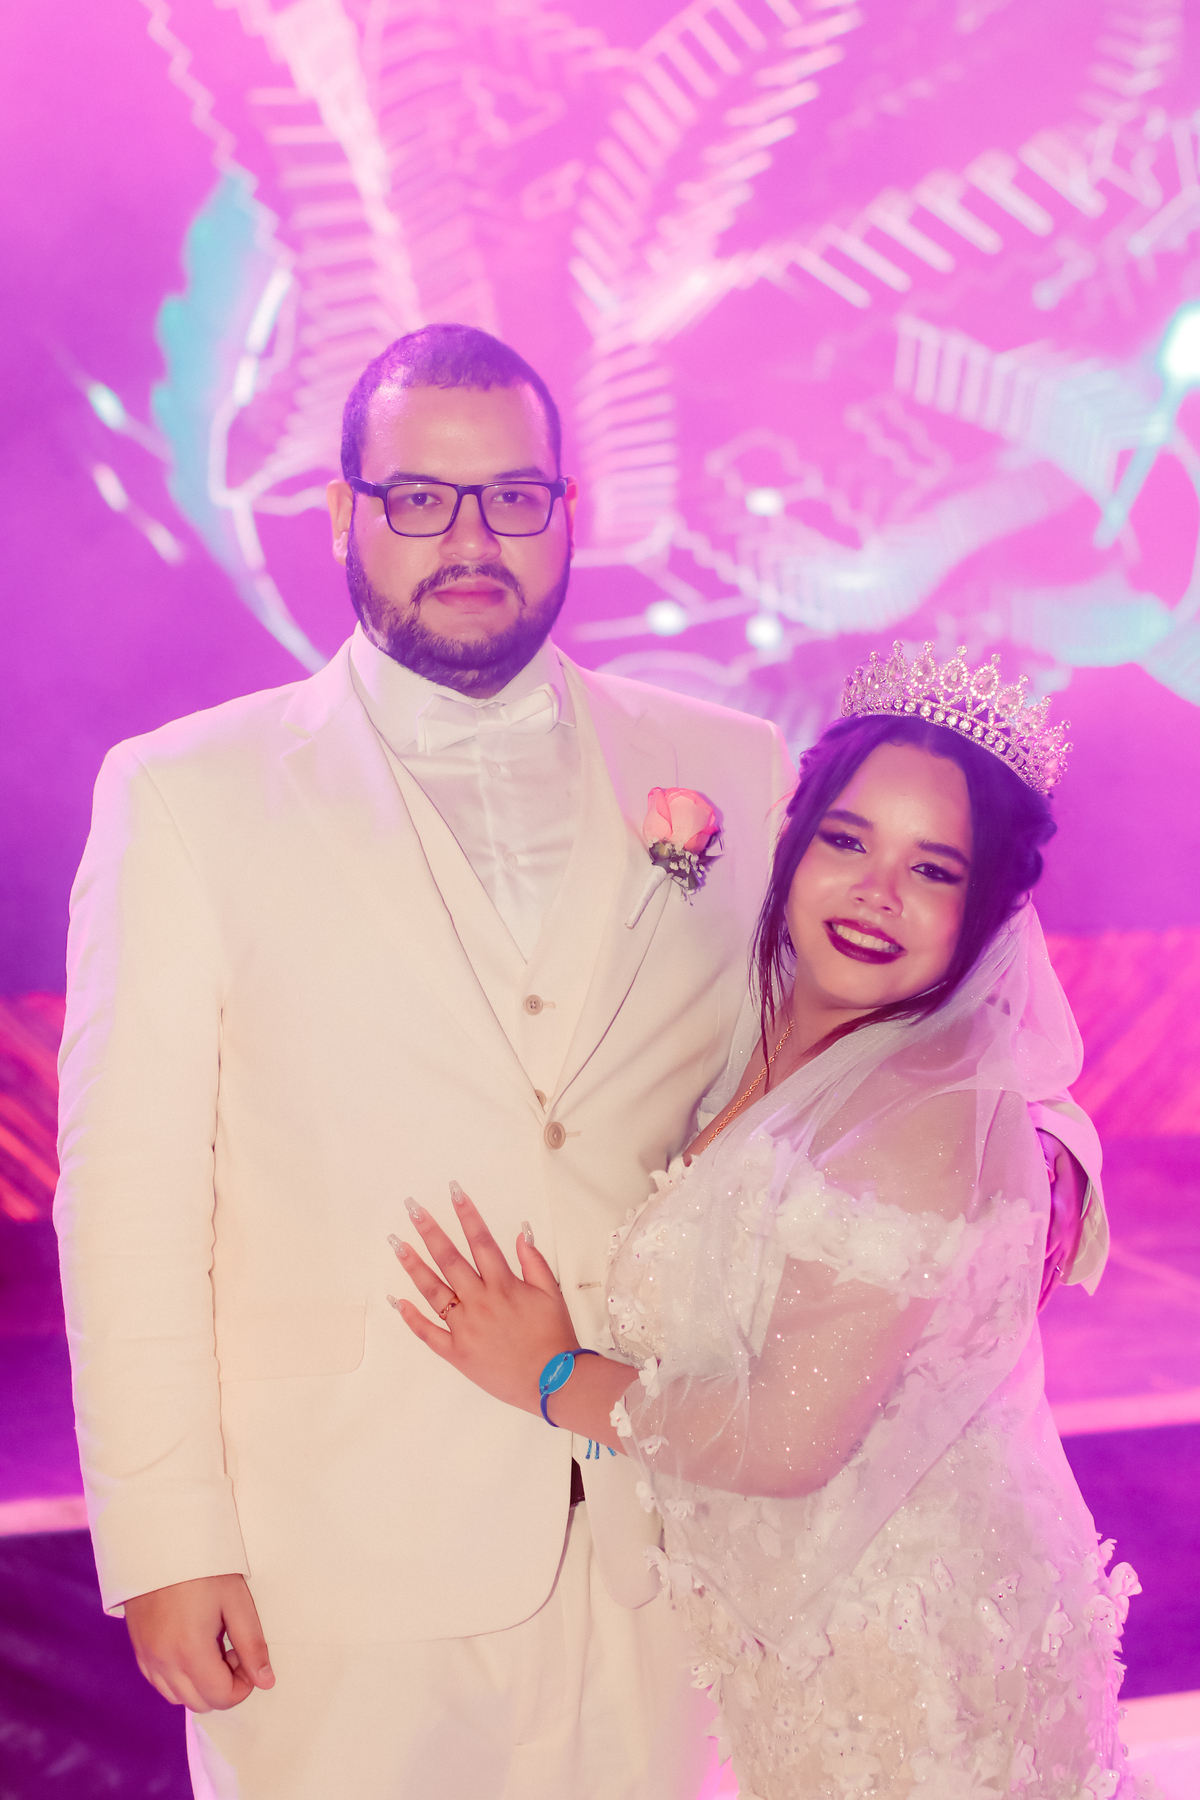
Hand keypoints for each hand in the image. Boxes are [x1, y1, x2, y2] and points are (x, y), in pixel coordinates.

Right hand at [124, 1573, 273, 1710]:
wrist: (161, 1542)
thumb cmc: (203, 1568)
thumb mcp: (236, 1601)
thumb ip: (252, 1645)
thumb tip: (266, 1681)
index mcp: (190, 1652)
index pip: (221, 1698)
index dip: (244, 1685)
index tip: (248, 1657)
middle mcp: (164, 1662)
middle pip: (199, 1703)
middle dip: (223, 1686)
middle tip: (232, 1649)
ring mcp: (147, 1658)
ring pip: (177, 1697)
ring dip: (200, 1685)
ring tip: (212, 1646)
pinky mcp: (139, 1650)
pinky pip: (160, 1683)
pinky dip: (179, 1679)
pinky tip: (191, 1648)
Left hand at [389, 1184, 577, 1414]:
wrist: (553, 1381)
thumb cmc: (554, 1336)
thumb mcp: (551, 1294)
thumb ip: (533, 1262)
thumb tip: (520, 1233)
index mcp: (503, 1285)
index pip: (480, 1241)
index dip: (467, 1214)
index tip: (454, 1191)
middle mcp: (479, 1302)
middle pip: (449, 1259)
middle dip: (430, 1230)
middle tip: (412, 1208)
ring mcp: (464, 1328)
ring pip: (433, 1291)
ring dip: (413, 1265)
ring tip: (397, 1243)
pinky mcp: (456, 1353)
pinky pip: (428, 1333)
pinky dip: (411, 1317)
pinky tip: (397, 1300)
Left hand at [1037, 1131, 1087, 1310]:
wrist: (1074, 1155)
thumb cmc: (1053, 1149)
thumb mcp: (1049, 1147)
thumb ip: (1044, 1158)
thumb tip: (1047, 1173)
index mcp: (1062, 1205)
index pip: (1050, 1234)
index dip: (1037, 1253)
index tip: (1019, 1273)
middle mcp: (1067, 1228)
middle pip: (1049, 1261)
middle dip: (1032, 1285)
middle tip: (1015, 1309)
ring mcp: (1067, 1239)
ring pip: (1052, 1272)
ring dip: (1038, 1294)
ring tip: (1022, 1319)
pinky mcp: (1064, 1245)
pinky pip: (1055, 1272)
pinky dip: (1046, 1290)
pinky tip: (1033, 1309)